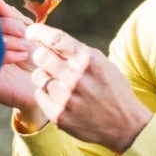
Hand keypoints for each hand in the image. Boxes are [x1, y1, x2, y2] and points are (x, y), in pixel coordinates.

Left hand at [26, 23, 152, 152]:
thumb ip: (76, 52)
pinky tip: (61, 97)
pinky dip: (46, 93)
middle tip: (46, 59)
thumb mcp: (101, 63)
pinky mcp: (59, 116)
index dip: (39, 32)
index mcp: (88, 60)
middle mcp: (76, 78)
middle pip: (41, 56)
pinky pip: (39, 95)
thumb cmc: (112, 88)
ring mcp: (66, 98)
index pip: (56, 39)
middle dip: (41, 54)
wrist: (124, 124)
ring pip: (38, 76)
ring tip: (59, 81)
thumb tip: (48, 40)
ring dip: (44, 75)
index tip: (30, 31)